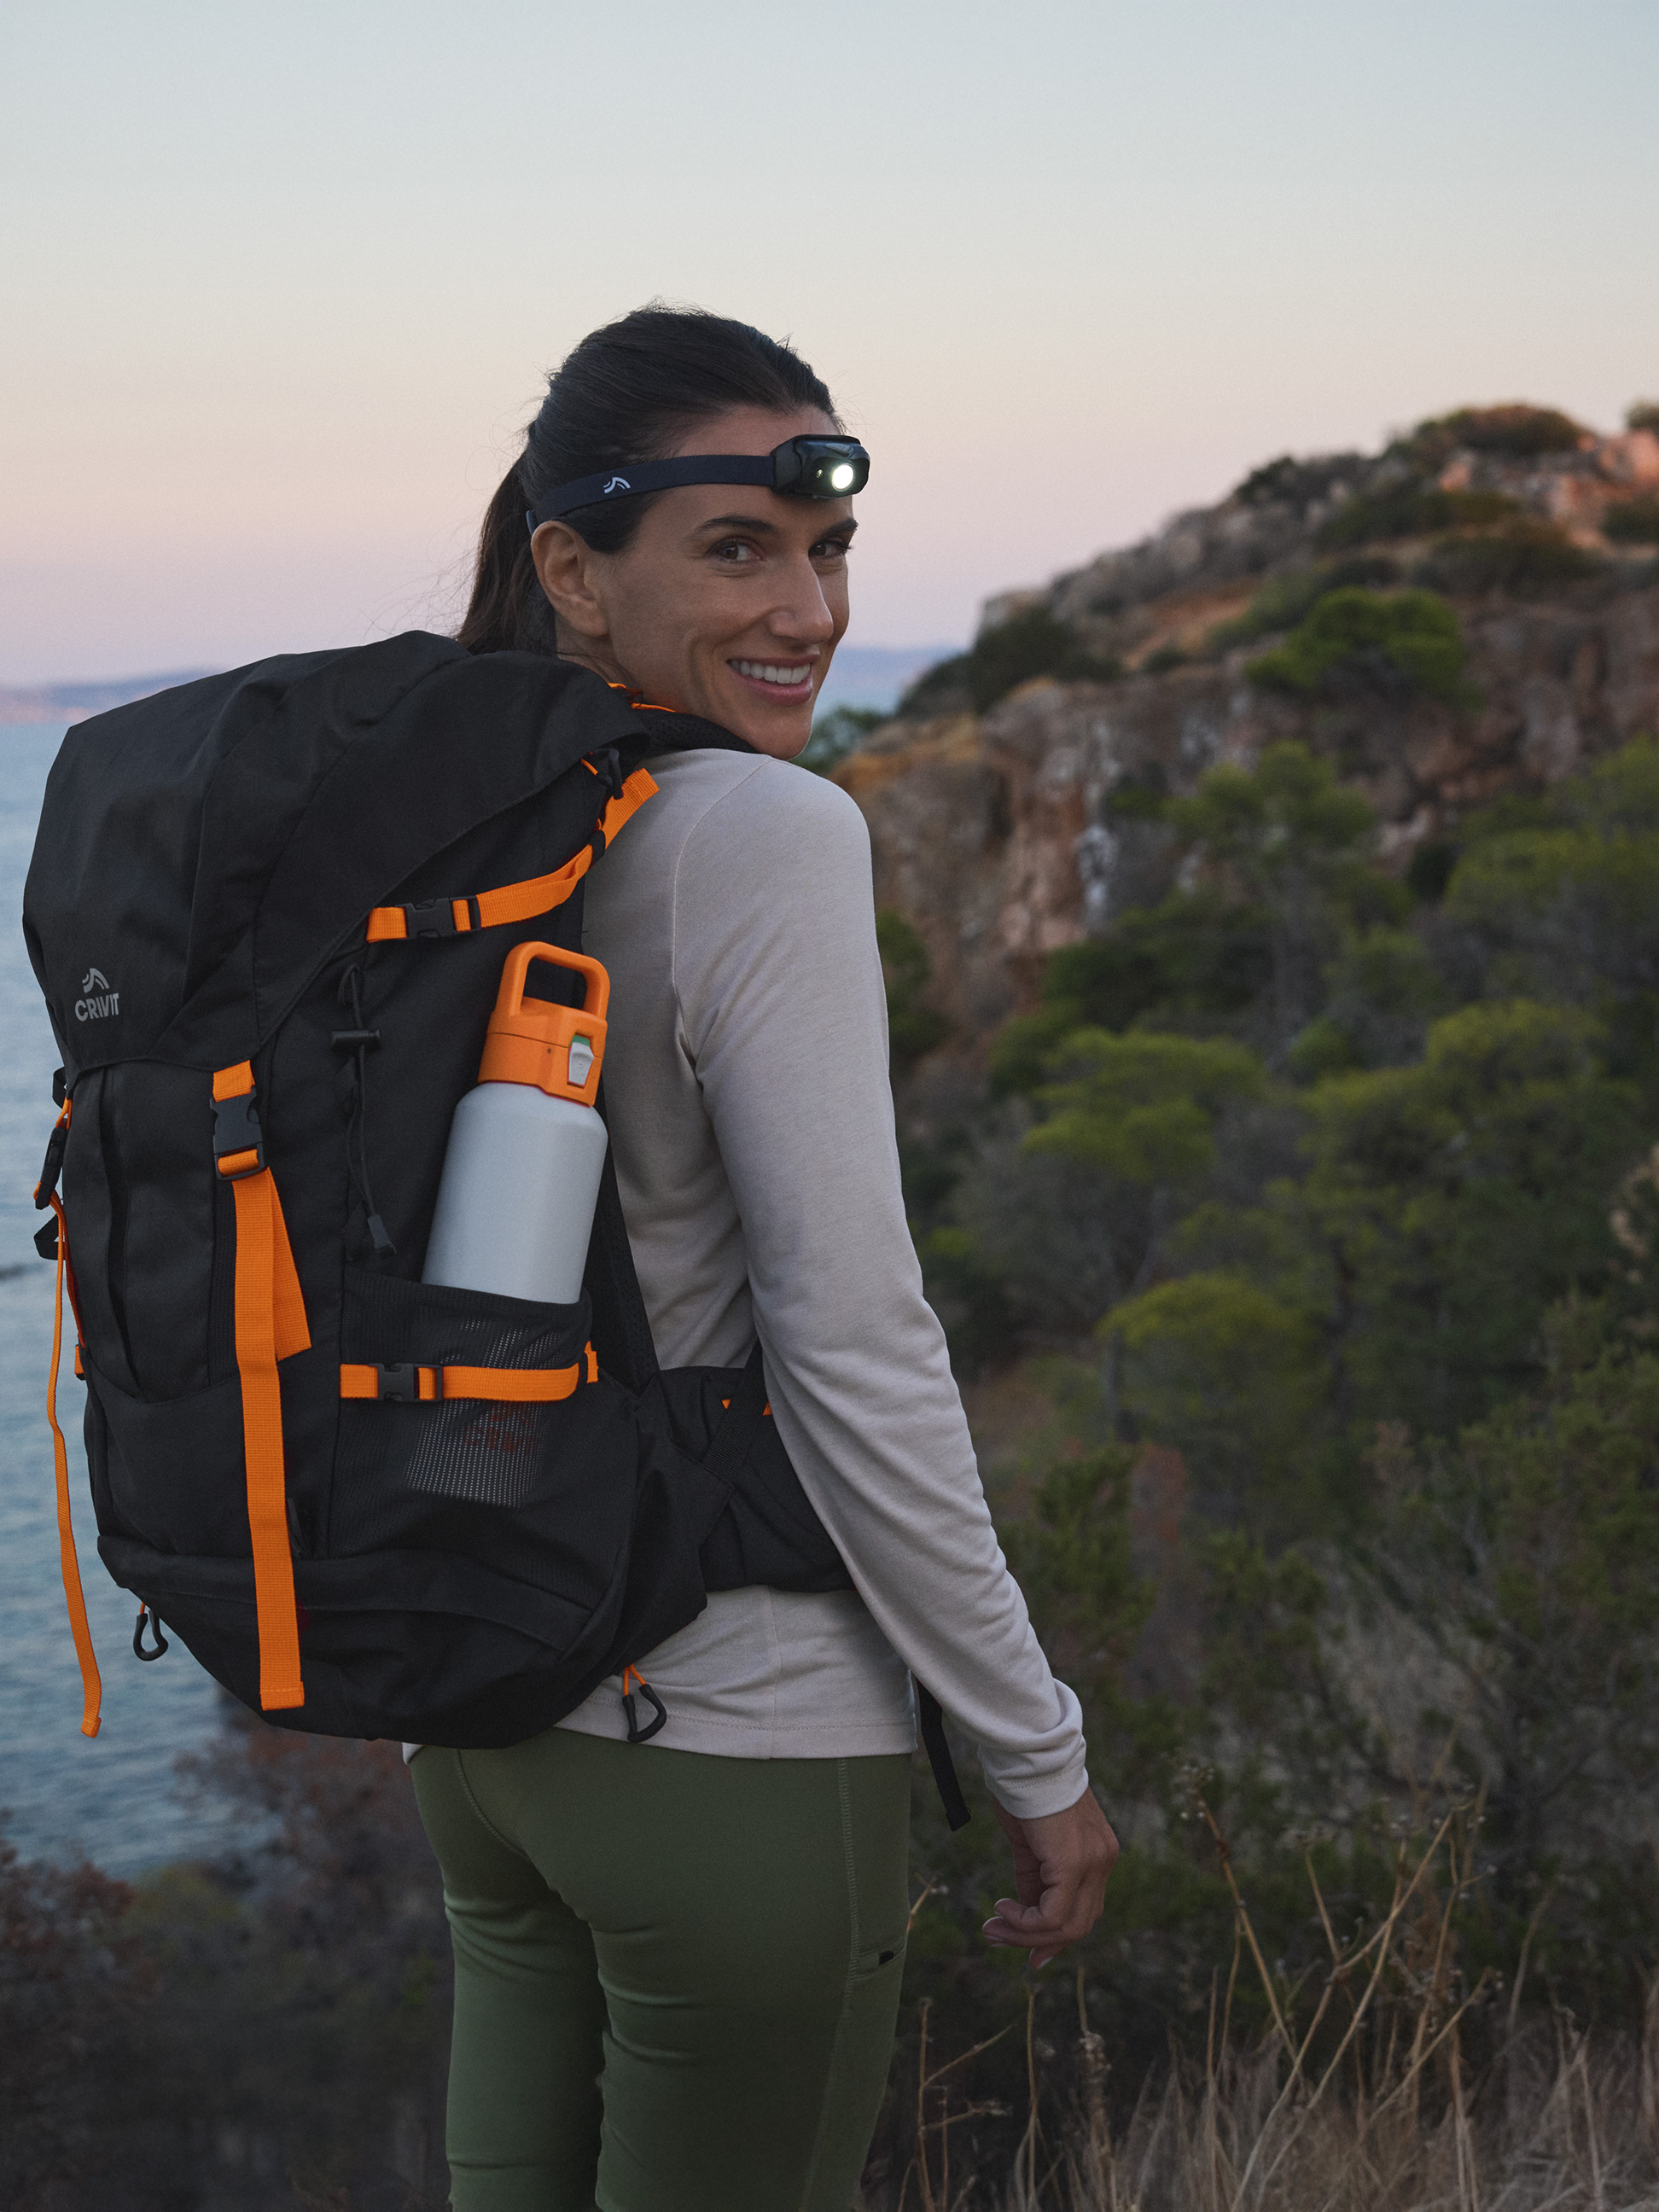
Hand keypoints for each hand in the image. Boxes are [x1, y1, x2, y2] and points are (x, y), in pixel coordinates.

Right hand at [982, 1787, 1118, 1969]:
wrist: (1026, 1755)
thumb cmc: (1024, 1789)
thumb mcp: (1031, 1843)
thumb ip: (1034, 1878)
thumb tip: (1022, 1914)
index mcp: (1098, 1853)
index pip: (1084, 1909)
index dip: (1056, 1937)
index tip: (1028, 1953)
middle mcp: (1104, 1861)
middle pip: (1079, 1924)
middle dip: (1038, 1941)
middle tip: (999, 1939)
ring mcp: (1094, 1863)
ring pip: (1067, 1926)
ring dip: (1025, 1934)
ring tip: (993, 1927)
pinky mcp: (1074, 1864)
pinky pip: (1053, 1914)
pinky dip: (1025, 1922)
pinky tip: (1003, 1909)